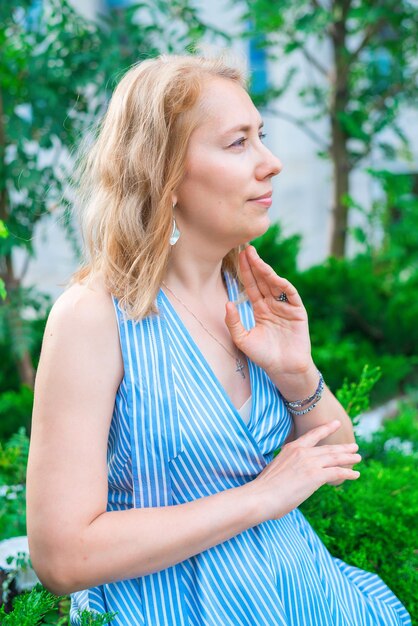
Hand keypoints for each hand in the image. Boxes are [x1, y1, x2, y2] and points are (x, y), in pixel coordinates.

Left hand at [225, 245, 310, 377]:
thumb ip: (234, 322)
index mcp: (260, 309)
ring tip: (256, 258)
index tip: (238, 257)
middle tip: (246, 248)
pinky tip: (273, 276)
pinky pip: (290, 294)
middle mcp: (272, 305)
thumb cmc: (264, 356)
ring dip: (266, 271)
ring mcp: (285, 307)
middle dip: (254, 265)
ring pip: (274, 284)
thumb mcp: (243, 340)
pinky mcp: (297, 311)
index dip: (245, 272)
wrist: (284, 369)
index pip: (251, 286)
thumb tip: (227, 303)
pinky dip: (282, 284)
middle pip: (262, 280)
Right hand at [248, 420, 360, 521]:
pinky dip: (348, 473)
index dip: (326, 429)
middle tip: (354, 446)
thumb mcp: (277, 468)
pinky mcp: (315, 476)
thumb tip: (295, 474)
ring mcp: (310, 463)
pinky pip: (337, 472)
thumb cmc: (264, 488)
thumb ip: (289, 466)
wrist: (261, 496)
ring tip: (358, 458)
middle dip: (343, 447)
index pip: (313, 435)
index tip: (336, 423)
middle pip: (328, 448)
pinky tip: (355, 474)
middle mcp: (302, 452)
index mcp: (292, 448)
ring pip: (335, 458)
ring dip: (348, 458)